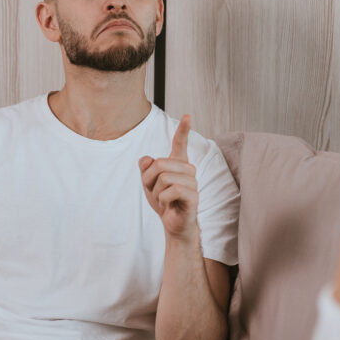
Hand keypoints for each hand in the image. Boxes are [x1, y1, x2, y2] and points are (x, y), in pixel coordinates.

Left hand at [140, 115, 199, 240]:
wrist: (173, 223)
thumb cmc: (164, 201)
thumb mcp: (148, 183)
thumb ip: (146, 169)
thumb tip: (146, 159)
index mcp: (178, 164)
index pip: (180, 144)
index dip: (183, 129)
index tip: (187, 116)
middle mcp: (188, 169)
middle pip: (159, 164)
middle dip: (149, 180)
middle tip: (156, 192)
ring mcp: (192, 182)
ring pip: (164, 178)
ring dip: (156, 192)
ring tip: (163, 200)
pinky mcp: (193, 195)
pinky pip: (171, 190)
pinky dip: (163, 199)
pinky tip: (168, 204)